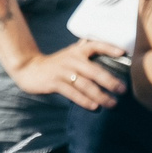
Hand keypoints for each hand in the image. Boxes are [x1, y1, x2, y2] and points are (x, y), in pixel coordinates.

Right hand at [12, 37, 126, 110]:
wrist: (28, 69)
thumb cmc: (55, 64)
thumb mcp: (69, 54)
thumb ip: (86, 52)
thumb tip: (110, 51)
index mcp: (77, 51)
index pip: (95, 45)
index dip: (109, 48)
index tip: (123, 53)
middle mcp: (71, 60)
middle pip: (94, 71)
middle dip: (110, 81)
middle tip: (123, 90)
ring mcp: (62, 72)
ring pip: (85, 85)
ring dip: (100, 95)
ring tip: (112, 103)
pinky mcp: (54, 83)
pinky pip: (72, 93)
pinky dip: (84, 100)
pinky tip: (94, 107)